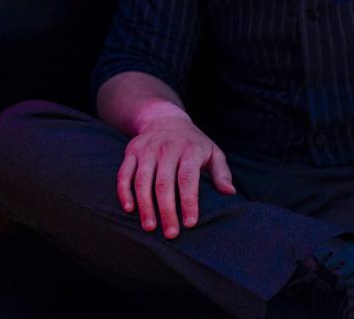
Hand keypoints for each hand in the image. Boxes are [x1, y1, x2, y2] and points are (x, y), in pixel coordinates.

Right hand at [116, 102, 235, 237]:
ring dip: (145, 206)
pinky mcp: (131, 152)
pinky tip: (129, 209)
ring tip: (150, 227)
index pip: (188, 178)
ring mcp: (147, 150)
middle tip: (170, 234)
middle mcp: (167, 148)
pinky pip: (124, 174)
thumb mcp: (212, 152)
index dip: (188, 201)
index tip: (190, 223)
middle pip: (164, 183)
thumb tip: (230, 193)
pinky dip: (124, 192)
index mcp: (190, 150)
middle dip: (167, 210)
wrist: (165, 118)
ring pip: (143, 181)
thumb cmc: (193, 143)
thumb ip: (221, 173)